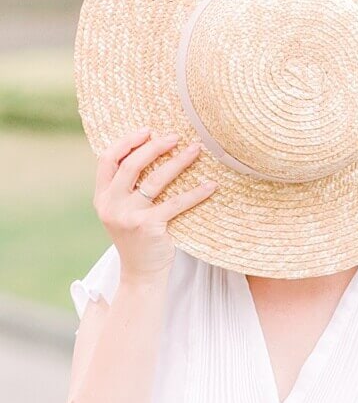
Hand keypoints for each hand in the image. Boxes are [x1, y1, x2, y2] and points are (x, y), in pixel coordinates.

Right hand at [93, 127, 215, 281]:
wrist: (141, 273)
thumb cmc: (138, 237)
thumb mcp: (123, 211)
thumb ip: (126, 188)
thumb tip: (148, 152)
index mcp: (102, 196)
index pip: (107, 160)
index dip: (127, 142)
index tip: (147, 130)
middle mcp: (111, 204)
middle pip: (132, 165)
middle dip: (154, 147)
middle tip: (176, 136)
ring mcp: (128, 216)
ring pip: (155, 181)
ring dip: (178, 162)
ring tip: (196, 150)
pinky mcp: (149, 227)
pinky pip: (176, 204)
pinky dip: (196, 193)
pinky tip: (211, 185)